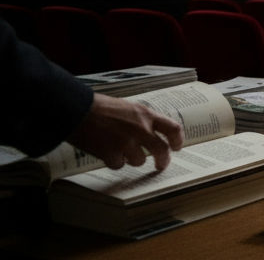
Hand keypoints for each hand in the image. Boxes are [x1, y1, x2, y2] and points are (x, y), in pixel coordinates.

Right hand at [66, 93, 184, 169]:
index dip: (178, 140)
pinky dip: (113, 161)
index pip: (173, 128)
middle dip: (163, 160)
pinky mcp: (111, 154)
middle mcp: (140, 129)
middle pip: (161, 150)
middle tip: (161, 165)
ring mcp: (126, 142)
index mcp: (146, 114)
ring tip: (118, 148)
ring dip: (130, 158)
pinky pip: (119, 165)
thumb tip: (151, 134)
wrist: (77, 110)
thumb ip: (142, 120)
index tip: (177, 147)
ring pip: (138, 160)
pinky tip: (105, 151)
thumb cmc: (100, 107)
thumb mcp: (128, 107)